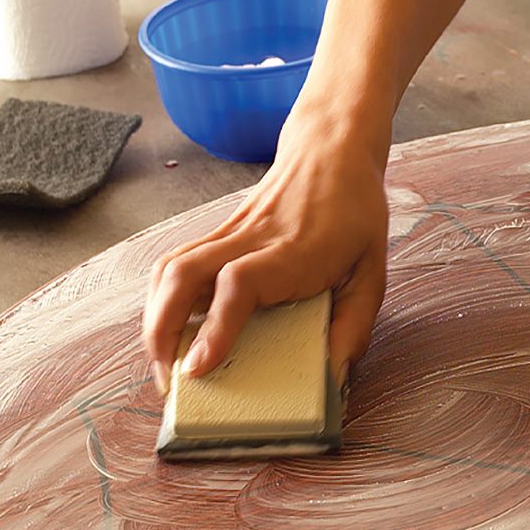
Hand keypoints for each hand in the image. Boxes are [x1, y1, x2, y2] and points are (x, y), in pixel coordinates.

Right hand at [142, 116, 388, 393]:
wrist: (332, 150)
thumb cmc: (355, 215)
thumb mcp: (373, 271)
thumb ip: (355, 323)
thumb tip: (334, 374)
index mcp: (295, 252)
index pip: (239, 284)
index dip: (216, 327)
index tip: (199, 367)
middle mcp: (253, 239)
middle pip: (184, 274)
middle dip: (163, 331)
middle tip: (171, 379)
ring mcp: (229, 232)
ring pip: (171, 268)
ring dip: (155, 317)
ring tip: (164, 361)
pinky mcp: (218, 232)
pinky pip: (176, 262)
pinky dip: (162, 299)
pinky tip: (169, 328)